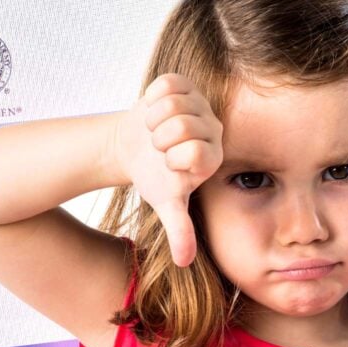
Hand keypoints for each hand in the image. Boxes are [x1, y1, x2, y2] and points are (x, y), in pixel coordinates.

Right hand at [113, 74, 223, 265]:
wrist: (134, 148)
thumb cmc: (154, 178)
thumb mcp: (166, 203)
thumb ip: (179, 230)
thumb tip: (183, 263)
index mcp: (214, 156)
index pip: (194, 152)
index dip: (171, 159)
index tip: (168, 165)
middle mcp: (213, 127)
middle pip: (181, 127)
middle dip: (159, 139)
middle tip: (159, 147)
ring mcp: (198, 102)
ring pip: (171, 105)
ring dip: (153, 120)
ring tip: (155, 130)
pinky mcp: (183, 83)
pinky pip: (164, 86)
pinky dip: (151, 99)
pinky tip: (154, 111)